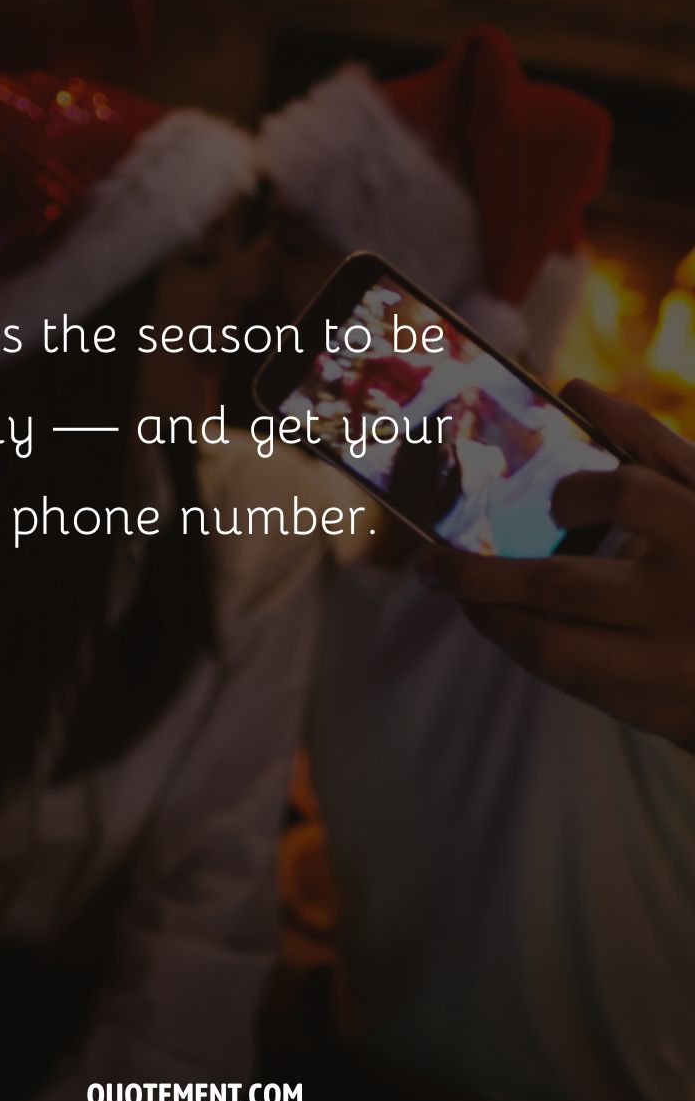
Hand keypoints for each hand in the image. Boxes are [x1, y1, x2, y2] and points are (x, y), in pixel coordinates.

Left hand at [416, 380, 694, 745]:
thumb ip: (647, 440)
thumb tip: (574, 390)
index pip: (630, 495)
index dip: (581, 490)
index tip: (556, 495)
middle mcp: (688, 603)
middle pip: (559, 587)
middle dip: (478, 575)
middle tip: (430, 563)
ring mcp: (671, 665)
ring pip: (552, 648)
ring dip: (494, 622)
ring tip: (465, 598)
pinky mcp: (659, 710)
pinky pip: (574, 684)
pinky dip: (533, 653)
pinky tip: (514, 627)